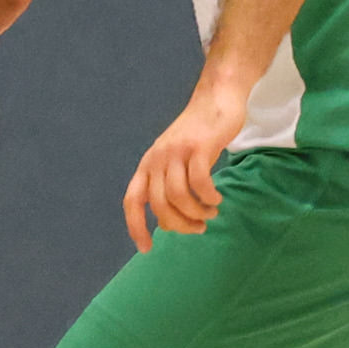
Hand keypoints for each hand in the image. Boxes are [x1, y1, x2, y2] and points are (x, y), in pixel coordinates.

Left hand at [123, 85, 240, 247]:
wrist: (216, 99)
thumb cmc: (198, 136)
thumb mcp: (176, 160)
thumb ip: (170, 184)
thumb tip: (172, 221)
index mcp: (147, 164)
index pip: (132, 200)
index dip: (135, 226)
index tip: (146, 248)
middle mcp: (156, 158)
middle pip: (159, 205)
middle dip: (180, 225)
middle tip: (199, 228)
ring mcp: (176, 152)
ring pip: (178, 197)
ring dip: (196, 213)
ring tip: (210, 213)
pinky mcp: (198, 147)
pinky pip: (199, 183)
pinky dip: (208, 197)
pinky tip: (216, 198)